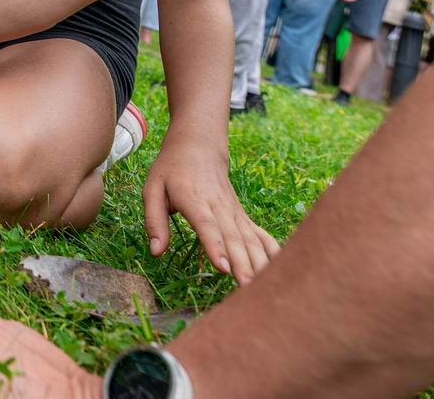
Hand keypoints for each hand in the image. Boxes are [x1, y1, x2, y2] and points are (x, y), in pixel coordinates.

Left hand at [143, 138, 279, 280]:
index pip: (206, 225)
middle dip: (242, 263)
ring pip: (250, 238)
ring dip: (259, 262)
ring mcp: (234, 211)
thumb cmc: (171, 170)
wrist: (198, 146)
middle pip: (233, 237)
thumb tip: (156, 251)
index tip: (223, 267)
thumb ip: (154, 220)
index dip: (215, 246)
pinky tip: (281, 270)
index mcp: (193, 200)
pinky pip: (259, 235)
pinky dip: (272, 251)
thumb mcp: (152, 189)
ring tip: (266, 285)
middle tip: (249, 287)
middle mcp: (218, 206)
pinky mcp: (242, 216)